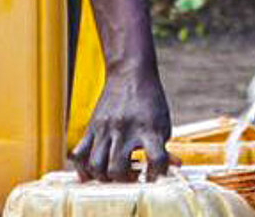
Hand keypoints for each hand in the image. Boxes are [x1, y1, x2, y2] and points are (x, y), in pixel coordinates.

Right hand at [70, 64, 171, 181]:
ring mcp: (105, 129)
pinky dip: (82, 168)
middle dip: (124, 180)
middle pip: (117, 169)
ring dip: (104, 177)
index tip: (153, 176)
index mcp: (149, 129)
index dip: (157, 174)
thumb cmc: (150, 101)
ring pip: (96, 165)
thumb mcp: (163, 123)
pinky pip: (79, 154)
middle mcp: (126, 130)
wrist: (130, 74)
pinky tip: (91, 172)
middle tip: (131, 175)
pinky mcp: (92, 127)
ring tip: (113, 173)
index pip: (157, 159)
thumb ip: (165, 148)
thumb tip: (175, 168)